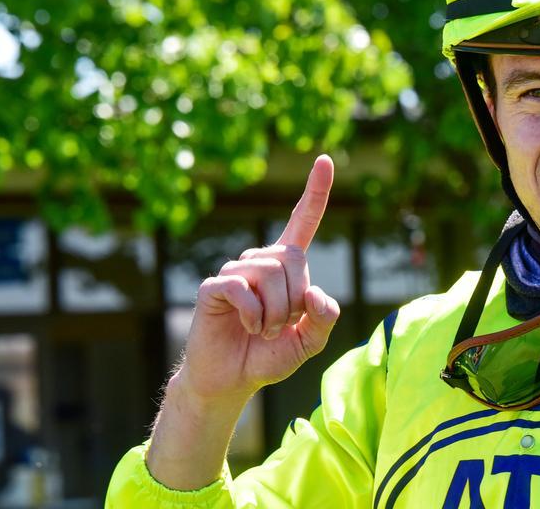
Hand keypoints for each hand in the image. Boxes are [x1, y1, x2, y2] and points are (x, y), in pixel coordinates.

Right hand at [178, 154, 341, 402]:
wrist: (230, 380)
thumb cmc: (268, 356)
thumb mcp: (309, 342)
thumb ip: (324, 318)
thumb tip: (316, 293)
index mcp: (286, 268)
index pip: (303, 222)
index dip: (316, 193)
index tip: (324, 159)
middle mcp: (260, 261)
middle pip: (293, 258)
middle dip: (295, 299)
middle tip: (282, 326)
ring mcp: (235, 271)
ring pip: (270, 275)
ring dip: (275, 313)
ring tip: (263, 330)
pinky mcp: (214, 285)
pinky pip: (243, 289)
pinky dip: (254, 315)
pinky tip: (248, 327)